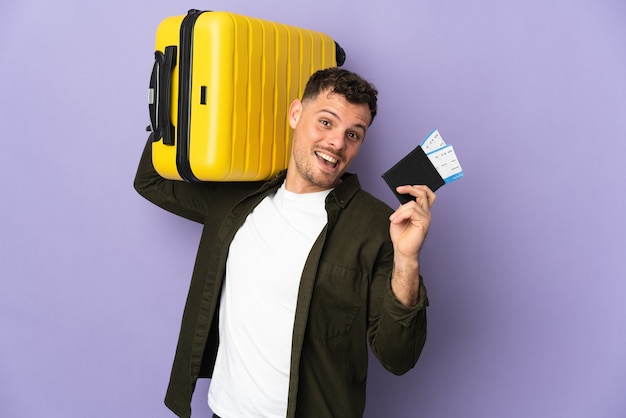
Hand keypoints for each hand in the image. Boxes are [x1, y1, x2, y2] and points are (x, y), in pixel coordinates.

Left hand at [388, 185, 435, 305]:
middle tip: (399, 188)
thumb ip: (403, 206)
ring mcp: (426, 218)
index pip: (426, 193)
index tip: (401, 187)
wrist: (402, 251)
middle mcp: (426, 213)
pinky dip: (401, 214)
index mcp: (422, 210)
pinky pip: (412, 210)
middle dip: (411, 188)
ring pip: (414, 202)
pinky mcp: (423, 223)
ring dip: (401, 210)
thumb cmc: (401, 236)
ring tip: (394, 219)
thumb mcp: (399, 217)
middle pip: (424, 192)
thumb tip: (403, 195)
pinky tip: (396, 220)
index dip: (417, 187)